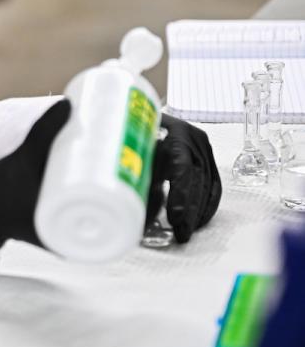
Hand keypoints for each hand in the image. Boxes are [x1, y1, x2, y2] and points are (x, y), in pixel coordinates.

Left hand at [147, 114, 221, 242]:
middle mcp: (194, 140)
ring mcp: (204, 149)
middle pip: (197, 178)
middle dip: (190, 210)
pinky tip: (198, 221)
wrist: (148, 112)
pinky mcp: (208, 159)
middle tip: (181, 233)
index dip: (180, 192)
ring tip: (187, 232)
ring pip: (207, 184)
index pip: (182, 165)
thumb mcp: (133, 146)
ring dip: (199, 211)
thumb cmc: (136, 128)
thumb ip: (137, 173)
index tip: (175, 215)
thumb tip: (137, 209)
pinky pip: (213, 185)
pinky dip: (207, 205)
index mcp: (176, 132)